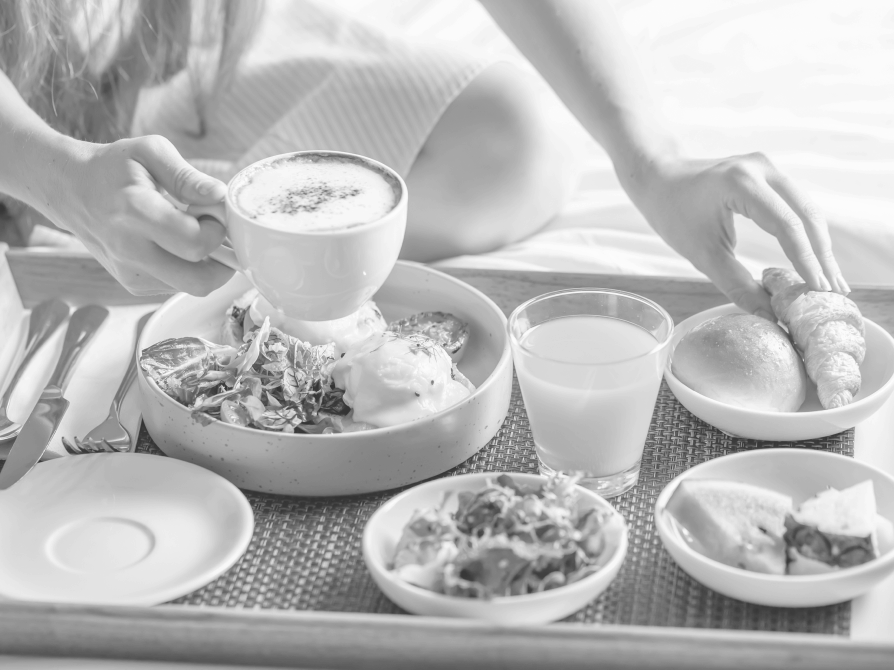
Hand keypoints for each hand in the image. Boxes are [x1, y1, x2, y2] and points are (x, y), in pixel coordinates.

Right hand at [54, 135, 233, 295]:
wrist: (70, 190)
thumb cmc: (112, 168)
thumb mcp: (150, 152)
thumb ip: (187, 176)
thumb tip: (219, 196)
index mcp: (135, 211)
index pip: (195, 243)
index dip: (217, 231)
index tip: (213, 214)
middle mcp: (130, 249)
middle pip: (200, 281)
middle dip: (223, 261)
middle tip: (215, 234)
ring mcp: (130, 272)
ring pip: (192, 287)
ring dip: (206, 266)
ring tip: (193, 235)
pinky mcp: (132, 285)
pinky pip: (177, 286)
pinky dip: (188, 269)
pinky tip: (176, 245)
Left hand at [627, 151, 847, 318]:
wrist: (659, 177)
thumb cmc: (672, 213)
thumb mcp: (701, 254)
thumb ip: (736, 285)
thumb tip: (770, 315)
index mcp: (740, 183)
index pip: (786, 225)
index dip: (805, 260)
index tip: (819, 290)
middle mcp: (760, 168)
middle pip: (806, 214)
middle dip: (822, 255)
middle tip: (836, 291)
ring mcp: (767, 166)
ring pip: (807, 209)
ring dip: (820, 245)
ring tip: (832, 282)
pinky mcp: (769, 173)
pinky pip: (796, 205)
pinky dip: (807, 233)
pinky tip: (815, 259)